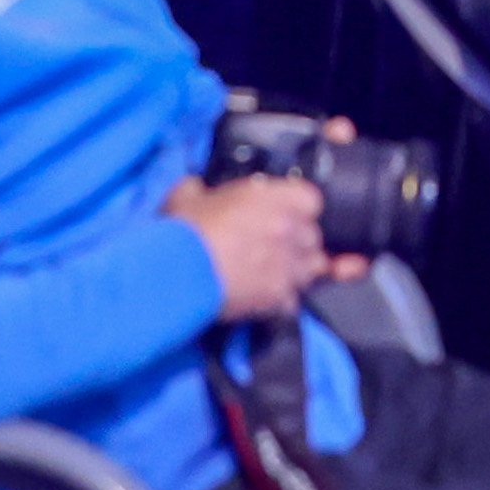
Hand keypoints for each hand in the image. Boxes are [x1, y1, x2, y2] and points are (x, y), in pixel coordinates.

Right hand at [170, 171, 346, 323]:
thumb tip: (195, 188)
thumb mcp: (186, 195)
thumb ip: (200, 188)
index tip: (287, 214)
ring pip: (310, 269)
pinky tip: (264, 297)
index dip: (299, 208)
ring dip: (296, 271)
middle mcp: (286, 229)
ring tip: (274, 273)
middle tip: (275, 246)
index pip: (311, 200)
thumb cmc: (182, 232)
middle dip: (297, 242)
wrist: (176, 274)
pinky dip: (282, 301)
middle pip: (312, 236)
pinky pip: (294, 300)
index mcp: (271, 198)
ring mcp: (286, 265)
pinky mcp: (277, 297)